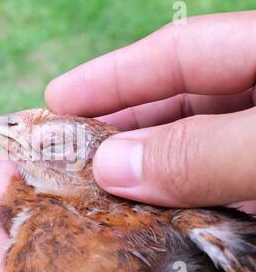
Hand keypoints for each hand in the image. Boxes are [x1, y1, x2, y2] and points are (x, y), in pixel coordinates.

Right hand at [45, 11, 255, 212]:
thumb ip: (199, 151)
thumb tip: (111, 167)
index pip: (176, 52)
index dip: (111, 75)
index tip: (57, 99)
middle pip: (176, 103)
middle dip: (118, 127)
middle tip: (67, 152)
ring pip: (190, 153)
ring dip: (142, 174)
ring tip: (95, 191)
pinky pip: (214, 194)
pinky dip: (177, 207)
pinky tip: (146, 219)